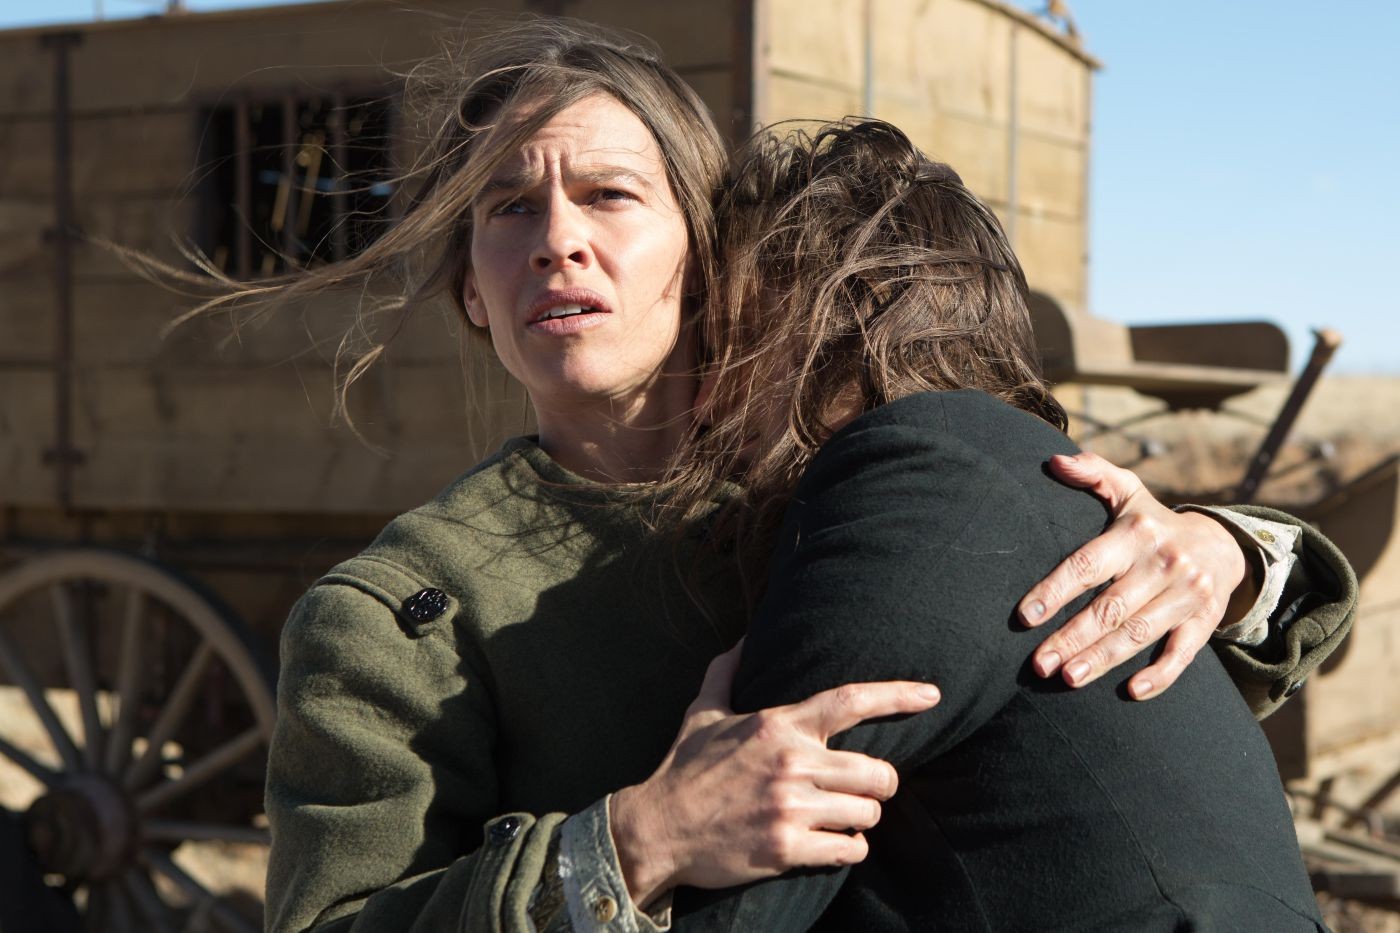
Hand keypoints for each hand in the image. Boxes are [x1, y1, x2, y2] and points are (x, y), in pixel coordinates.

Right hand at [610, 641, 939, 907]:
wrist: (657, 829)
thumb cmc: (684, 770)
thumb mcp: (702, 714)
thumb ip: (725, 673)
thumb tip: (741, 638)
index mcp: (777, 725)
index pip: (850, 701)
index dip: (898, 696)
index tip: (932, 694)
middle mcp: (790, 763)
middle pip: (877, 771)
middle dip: (881, 783)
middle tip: (866, 789)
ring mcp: (790, 807)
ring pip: (869, 813)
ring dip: (863, 818)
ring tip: (846, 818)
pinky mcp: (787, 848)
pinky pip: (850, 850)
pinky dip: (849, 849)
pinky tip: (834, 844)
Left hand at [1016, 451, 1252, 699]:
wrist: (1222, 545)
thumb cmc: (1153, 523)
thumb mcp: (1127, 492)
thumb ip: (1093, 473)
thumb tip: (1054, 461)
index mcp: (1136, 533)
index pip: (1087, 565)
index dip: (1054, 591)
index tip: (1025, 617)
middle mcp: (1163, 563)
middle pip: (1110, 608)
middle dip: (1071, 637)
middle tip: (1037, 664)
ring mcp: (1186, 595)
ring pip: (1139, 633)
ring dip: (1102, 659)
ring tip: (1067, 678)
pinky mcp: (1205, 621)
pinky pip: (1183, 654)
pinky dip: (1159, 675)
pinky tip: (1131, 692)